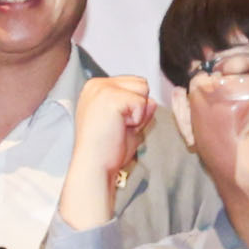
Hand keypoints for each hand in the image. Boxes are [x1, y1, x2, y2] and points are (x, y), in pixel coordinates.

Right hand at [65, 75, 153, 221]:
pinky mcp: (110, 97)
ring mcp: (102, 89)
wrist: (95, 165)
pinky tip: (120, 129)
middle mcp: (97, 84)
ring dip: (139, 113)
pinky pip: (142, 103)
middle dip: (138, 108)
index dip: (134, 108)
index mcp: (96, 88)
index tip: (117, 124)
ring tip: (120, 127)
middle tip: (120, 127)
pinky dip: (137, 120)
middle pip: (141, 83)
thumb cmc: (106, 149)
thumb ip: (139, 109)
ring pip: (143, 89)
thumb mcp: (125, 124)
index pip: (133, 84)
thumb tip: (153, 102)